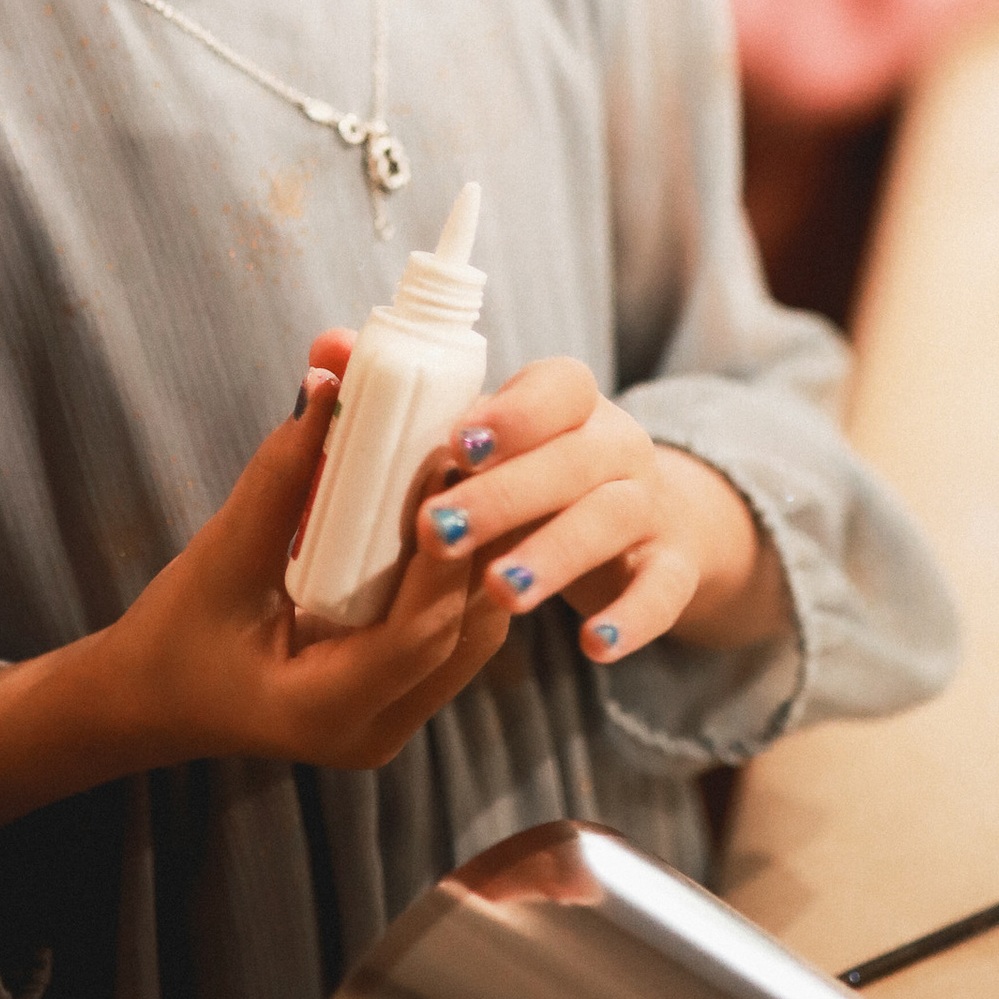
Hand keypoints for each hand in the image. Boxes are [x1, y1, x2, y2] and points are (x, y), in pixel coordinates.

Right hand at [0, 358, 507, 843]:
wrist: (151, 701)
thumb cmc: (172, 641)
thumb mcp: (217, 560)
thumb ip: (278, 481)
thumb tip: (330, 386)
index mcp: (327, 713)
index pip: (416, 635)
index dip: (444, 552)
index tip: (450, 467)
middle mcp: (377, 728)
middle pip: (463, 630)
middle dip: (480, 535)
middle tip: (478, 446)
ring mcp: (396, 715)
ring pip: (472, 628)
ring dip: (481, 545)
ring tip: (477, 461)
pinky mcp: (400, 688)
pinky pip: (452, 624)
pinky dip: (459, 563)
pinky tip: (457, 499)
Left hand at [413, 356, 786, 668]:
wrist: (641, 526)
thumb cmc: (533, 476)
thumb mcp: (490, 440)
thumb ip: (411, 401)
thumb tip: (327, 351)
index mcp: (571, 403)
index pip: (559, 386)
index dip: (514, 413)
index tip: (456, 443)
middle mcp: (618, 445)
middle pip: (574, 459)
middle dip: (504, 496)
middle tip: (437, 531)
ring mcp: (650, 507)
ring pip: (612, 520)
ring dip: (555, 554)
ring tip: (500, 592)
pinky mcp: (671, 569)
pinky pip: (664, 592)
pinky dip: (633, 618)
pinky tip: (594, 647)